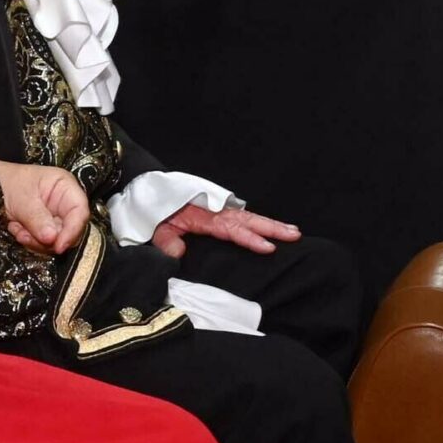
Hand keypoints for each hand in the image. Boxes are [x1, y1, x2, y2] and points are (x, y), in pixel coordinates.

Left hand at [0, 161, 89, 254]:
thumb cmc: (7, 182)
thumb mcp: (22, 199)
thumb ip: (38, 218)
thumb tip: (52, 238)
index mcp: (66, 187)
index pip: (80, 212)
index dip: (73, 230)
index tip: (58, 246)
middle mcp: (65, 204)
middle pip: (70, 230)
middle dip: (48, 239)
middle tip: (26, 237)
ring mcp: (56, 217)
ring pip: (56, 240)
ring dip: (35, 241)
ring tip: (17, 229)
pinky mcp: (45, 229)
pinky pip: (44, 243)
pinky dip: (29, 240)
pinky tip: (16, 229)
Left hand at [151, 201, 299, 260]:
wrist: (148, 189)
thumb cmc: (154, 210)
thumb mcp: (154, 227)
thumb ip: (165, 241)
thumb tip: (178, 253)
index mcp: (204, 216)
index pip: (232, 229)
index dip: (251, 239)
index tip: (268, 247)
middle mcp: (216, 211)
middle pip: (248, 220)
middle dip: (272, 228)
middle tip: (294, 235)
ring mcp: (218, 210)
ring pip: (249, 217)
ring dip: (271, 224)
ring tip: (293, 231)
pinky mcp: (217, 212)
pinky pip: (242, 217)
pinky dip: (259, 222)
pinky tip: (272, 228)